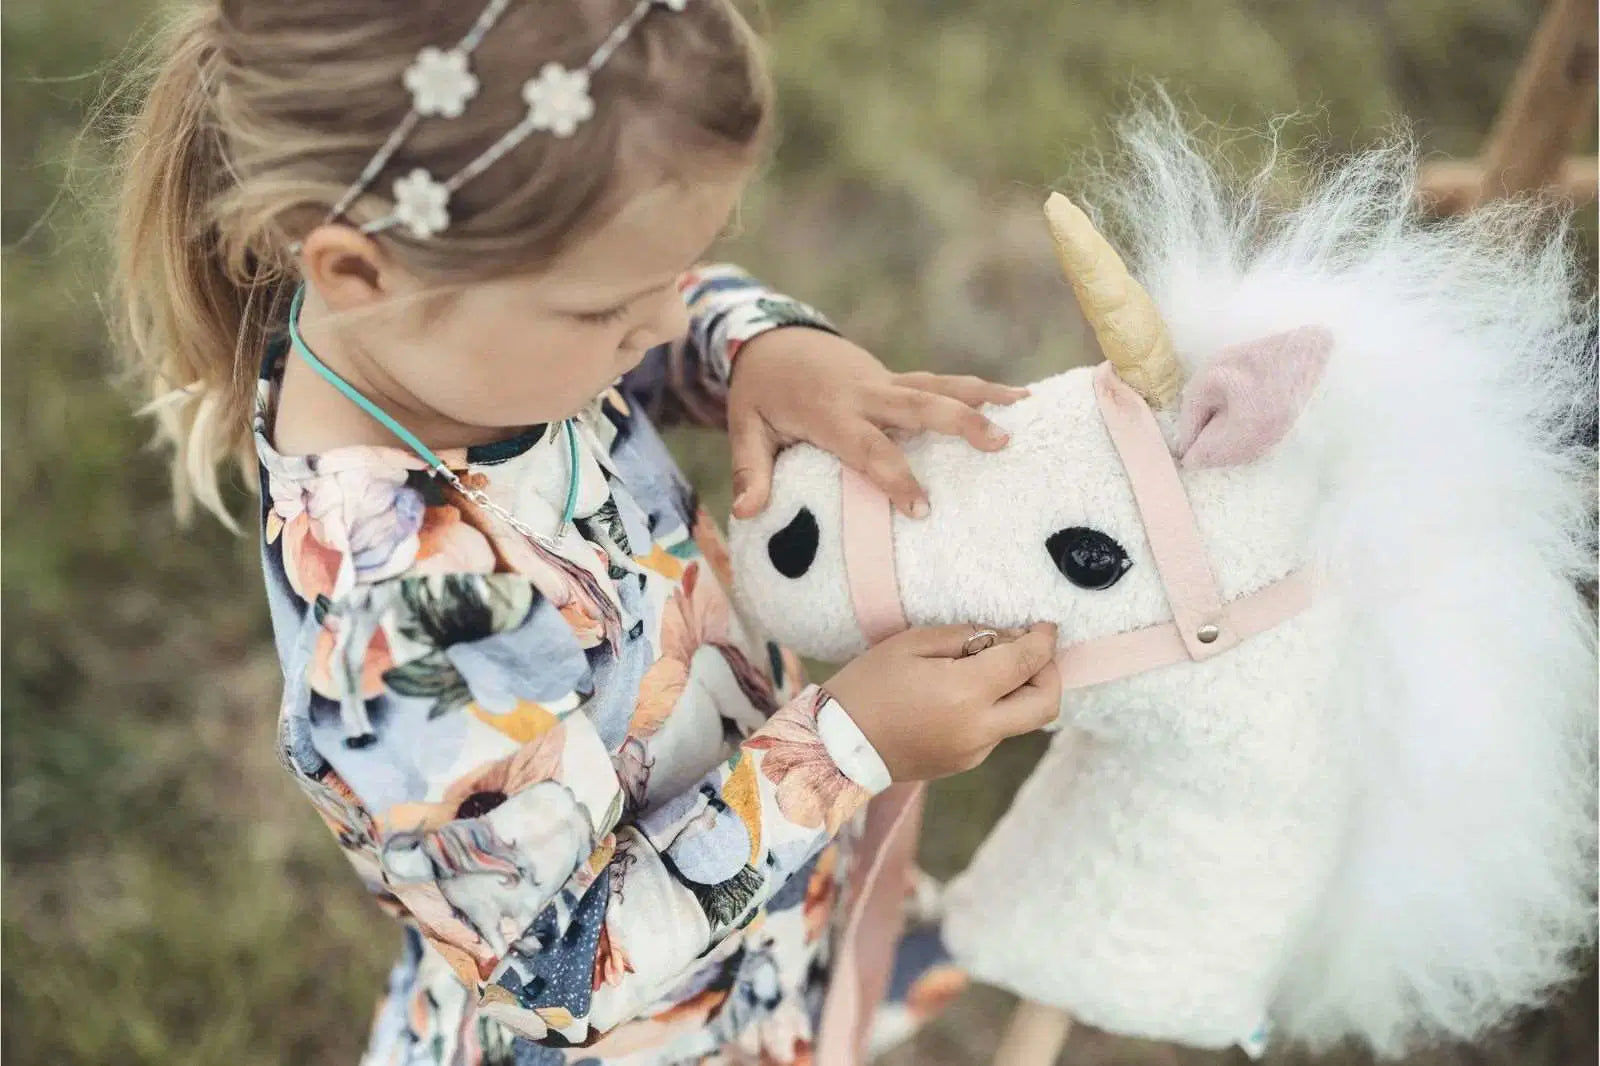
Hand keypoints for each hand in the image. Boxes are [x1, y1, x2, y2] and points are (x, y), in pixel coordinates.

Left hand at [727, 328, 1027, 519]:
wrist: (774, 341)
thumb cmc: (761, 393)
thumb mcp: (746, 428)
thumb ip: (751, 470)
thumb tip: (747, 514)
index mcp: (828, 411)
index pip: (866, 447)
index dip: (894, 476)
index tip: (922, 508)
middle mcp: (865, 393)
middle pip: (918, 406)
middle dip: (959, 424)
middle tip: (998, 445)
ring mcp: (886, 382)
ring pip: (939, 386)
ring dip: (981, 397)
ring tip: (1023, 410)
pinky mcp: (898, 379)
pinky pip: (941, 383)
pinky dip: (978, 389)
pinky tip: (1017, 397)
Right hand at [824, 624, 1060, 781]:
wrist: (835, 746)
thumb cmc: (867, 685)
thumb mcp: (911, 643)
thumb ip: (965, 637)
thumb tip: (1003, 639)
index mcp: (967, 693)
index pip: (1027, 662)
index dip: (1043, 639)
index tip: (1045, 625)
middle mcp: (980, 728)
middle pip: (1046, 704)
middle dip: (1049, 672)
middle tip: (1031, 651)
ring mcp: (975, 752)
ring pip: (1022, 720)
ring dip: (1020, 691)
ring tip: (989, 668)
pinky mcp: (964, 764)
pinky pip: (995, 732)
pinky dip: (995, 708)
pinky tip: (964, 694)